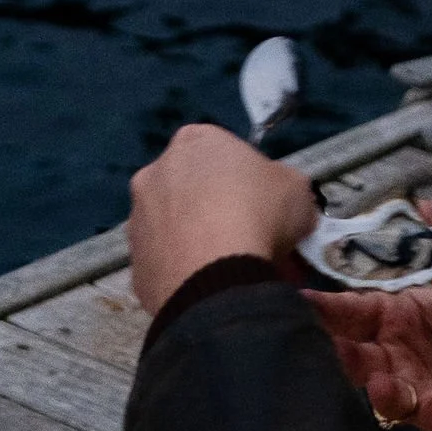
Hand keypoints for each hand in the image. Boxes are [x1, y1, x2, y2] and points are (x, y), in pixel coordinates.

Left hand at [128, 124, 319, 311]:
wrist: (218, 279)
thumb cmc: (259, 216)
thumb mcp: (297, 189)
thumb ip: (285, 189)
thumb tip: (288, 209)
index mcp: (195, 142)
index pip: (222, 153)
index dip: (247, 181)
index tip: (263, 207)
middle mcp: (155, 174)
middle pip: (191, 191)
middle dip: (216, 212)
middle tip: (247, 240)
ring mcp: (138, 220)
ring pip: (173, 230)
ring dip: (196, 244)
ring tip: (228, 270)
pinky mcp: (134, 265)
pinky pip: (165, 267)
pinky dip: (184, 275)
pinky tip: (208, 288)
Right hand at [311, 260, 431, 430]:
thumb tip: (421, 207)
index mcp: (398, 319)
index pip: (353, 313)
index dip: (327, 308)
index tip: (302, 301)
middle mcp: (400, 358)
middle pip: (358, 361)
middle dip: (344, 357)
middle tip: (339, 347)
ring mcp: (423, 392)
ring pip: (388, 398)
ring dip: (382, 392)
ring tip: (382, 383)